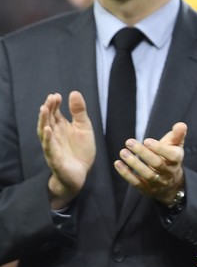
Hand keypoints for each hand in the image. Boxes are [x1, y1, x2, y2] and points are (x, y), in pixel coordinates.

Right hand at [38, 91, 95, 208]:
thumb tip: (74, 92)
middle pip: (48, 120)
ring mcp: (53, 147)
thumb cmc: (80, 150)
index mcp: (61, 127)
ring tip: (44, 109)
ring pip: (44, 132)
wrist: (80, 173)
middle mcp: (54, 135)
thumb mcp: (84, 128)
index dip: (54, 104)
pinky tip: (47, 130)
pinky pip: (49, 148)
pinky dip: (48, 139)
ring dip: (43, 121)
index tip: (57, 95)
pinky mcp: (55, 159)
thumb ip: (79, 112)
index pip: (54, 113)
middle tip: (51, 98)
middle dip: (48, 109)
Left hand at [114, 122, 186, 205]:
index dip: (159, 148)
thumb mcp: (176, 147)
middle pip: (157, 164)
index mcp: (176, 160)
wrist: (172, 185)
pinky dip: (126, 174)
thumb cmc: (171, 159)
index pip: (171, 155)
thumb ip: (178, 135)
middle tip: (129, 142)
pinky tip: (118, 164)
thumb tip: (181, 124)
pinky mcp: (147, 189)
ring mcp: (158, 182)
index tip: (146, 140)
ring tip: (123, 152)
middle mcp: (168, 172)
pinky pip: (136, 182)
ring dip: (134, 163)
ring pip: (147, 174)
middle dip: (143, 153)